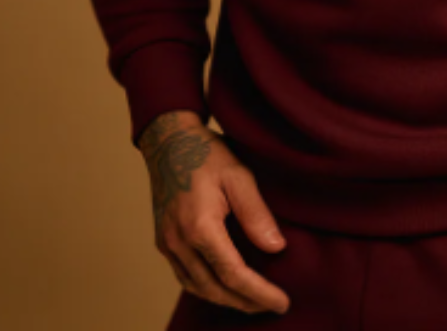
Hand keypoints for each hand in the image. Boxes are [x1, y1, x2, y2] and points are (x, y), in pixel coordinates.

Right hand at [138, 110, 290, 314]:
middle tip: (272, 306)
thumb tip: (276, 248)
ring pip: (197, 287)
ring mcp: (167, 243)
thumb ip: (256, 213)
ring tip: (252, 301)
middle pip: (214, 289)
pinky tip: (223, 286)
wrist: (169, 140)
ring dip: (225, 299)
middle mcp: (179, 242)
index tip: (282, 302)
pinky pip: (184, 276)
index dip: (259, 293)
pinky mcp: (163, 240)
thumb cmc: (206, 153)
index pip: (233, 275)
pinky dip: (206, 288)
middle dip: (245, 302)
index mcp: (200, 227)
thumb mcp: (239, 175)